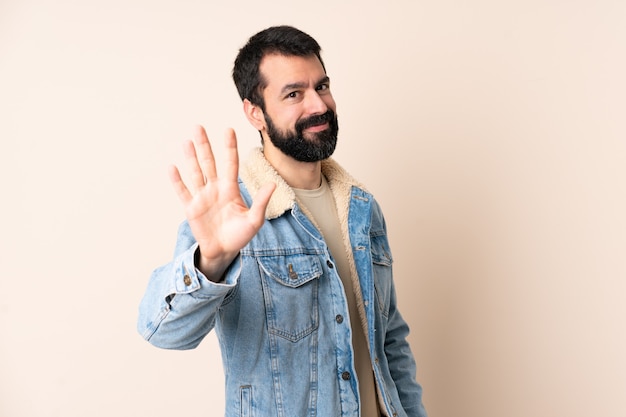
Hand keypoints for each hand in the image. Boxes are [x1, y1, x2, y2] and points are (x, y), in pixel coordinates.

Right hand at [169, 126, 274, 279]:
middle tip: (199, 127)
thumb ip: (261, 202)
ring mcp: (202, 197)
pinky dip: (177, 181)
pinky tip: (172, 168)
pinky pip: (183, 192)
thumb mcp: (254, 220)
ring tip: (187, 142)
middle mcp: (215, 189)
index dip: (229, 147)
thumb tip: (272, 184)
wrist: (223, 251)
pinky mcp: (191, 208)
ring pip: (195, 173)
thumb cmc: (240, 235)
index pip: (230, 163)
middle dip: (204, 145)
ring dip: (190, 158)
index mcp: (231, 189)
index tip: (228, 129)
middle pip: (209, 163)